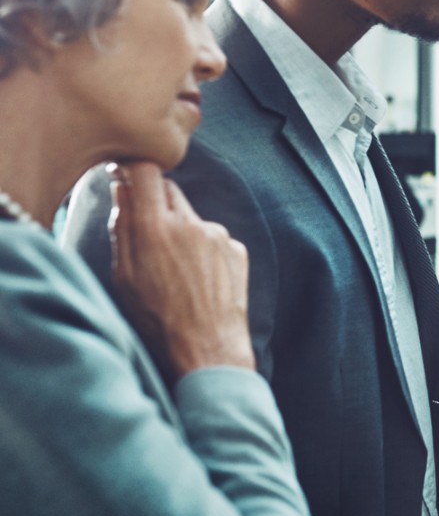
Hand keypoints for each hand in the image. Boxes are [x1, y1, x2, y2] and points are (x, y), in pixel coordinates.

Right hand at [109, 162, 252, 379]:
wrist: (208, 348)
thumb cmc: (157, 319)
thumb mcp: (124, 276)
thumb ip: (123, 228)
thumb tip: (123, 191)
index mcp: (155, 228)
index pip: (145, 170)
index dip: (133, 168)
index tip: (125, 175)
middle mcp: (190, 223)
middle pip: (168, 191)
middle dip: (155, 204)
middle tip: (147, 233)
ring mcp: (218, 235)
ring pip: (191, 217)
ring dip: (180, 231)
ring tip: (175, 270)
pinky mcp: (237, 248)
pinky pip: (213, 238)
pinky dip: (202, 249)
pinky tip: (198, 279)